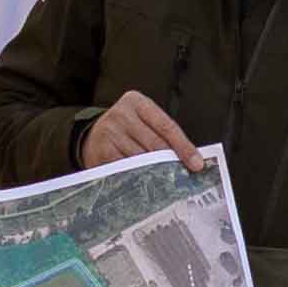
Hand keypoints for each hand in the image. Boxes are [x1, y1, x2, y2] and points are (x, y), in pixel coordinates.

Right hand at [80, 90, 212, 172]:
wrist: (91, 136)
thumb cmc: (127, 129)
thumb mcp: (143, 121)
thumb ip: (162, 134)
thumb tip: (190, 158)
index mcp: (137, 102)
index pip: (166, 126)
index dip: (184, 146)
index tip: (197, 163)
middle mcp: (121, 114)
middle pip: (155, 144)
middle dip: (172, 162)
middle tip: (186, 177)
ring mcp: (109, 132)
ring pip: (141, 159)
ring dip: (157, 173)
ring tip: (170, 183)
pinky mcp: (101, 151)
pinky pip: (126, 169)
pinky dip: (139, 177)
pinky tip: (148, 184)